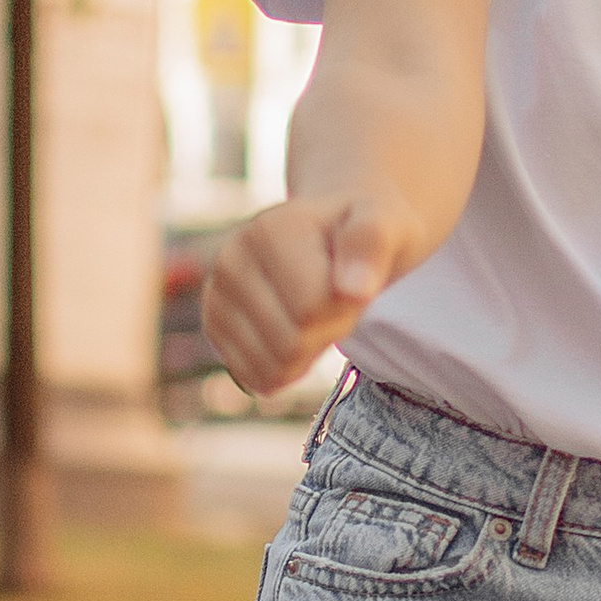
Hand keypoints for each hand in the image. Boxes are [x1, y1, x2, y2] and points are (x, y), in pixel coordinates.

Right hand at [201, 193, 411, 399]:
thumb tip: (353, 290)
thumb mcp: (386, 222)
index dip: (345, 310)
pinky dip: (287, 368)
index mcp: (268, 230)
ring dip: (309, 351)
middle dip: (327, 331)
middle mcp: (231, 259)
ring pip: (273, 366)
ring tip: (317, 312)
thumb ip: (372, 245)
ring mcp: (216, 293)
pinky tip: (297, 333)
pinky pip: (255, 377)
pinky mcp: (215, 326)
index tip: (353, 284)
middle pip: (289, 342)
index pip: (310, 309)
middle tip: (337, 300)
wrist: (335, 231)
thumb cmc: (365, 230)